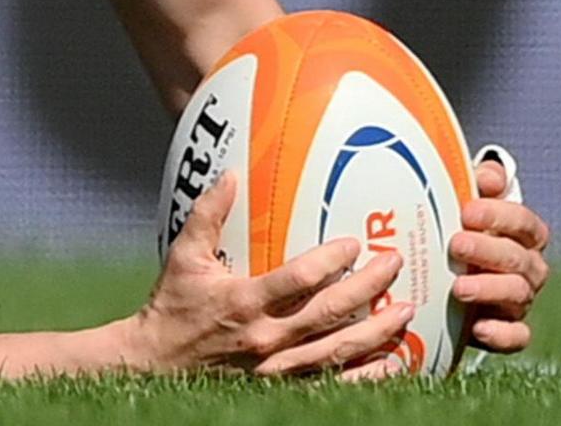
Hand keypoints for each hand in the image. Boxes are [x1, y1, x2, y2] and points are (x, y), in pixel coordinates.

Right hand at [125, 173, 414, 375]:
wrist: (156, 361)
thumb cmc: (172, 305)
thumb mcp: (183, 255)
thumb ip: (208, 214)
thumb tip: (229, 175)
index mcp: (244, 302)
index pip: (298, 280)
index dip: (331, 262)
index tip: (354, 244)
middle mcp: (266, 336)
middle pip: (329, 313)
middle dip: (368, 289)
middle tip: (394, 265)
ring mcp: (276, 365)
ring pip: (338, 350)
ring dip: (376, 331)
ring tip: (405, 310)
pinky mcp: (281, 384)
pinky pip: (332, 382)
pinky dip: (364, 374)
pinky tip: (390, 362)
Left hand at [451, 145, 548, 354]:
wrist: (437, 281)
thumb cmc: (453, 231)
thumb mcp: (460, 203)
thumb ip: (476, 183)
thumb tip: (488, 173)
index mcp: (521, 235)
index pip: (525, 223)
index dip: (500, 216)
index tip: (467, 211)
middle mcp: (527, 267)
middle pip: (520, 258)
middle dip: (489, 251)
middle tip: (456, 245)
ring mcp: (518, 299)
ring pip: (519, 294)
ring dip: (490, 289)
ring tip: (458, 287)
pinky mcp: (507, 329)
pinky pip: (517, 336)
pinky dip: (503, 334)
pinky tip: (480, 327)